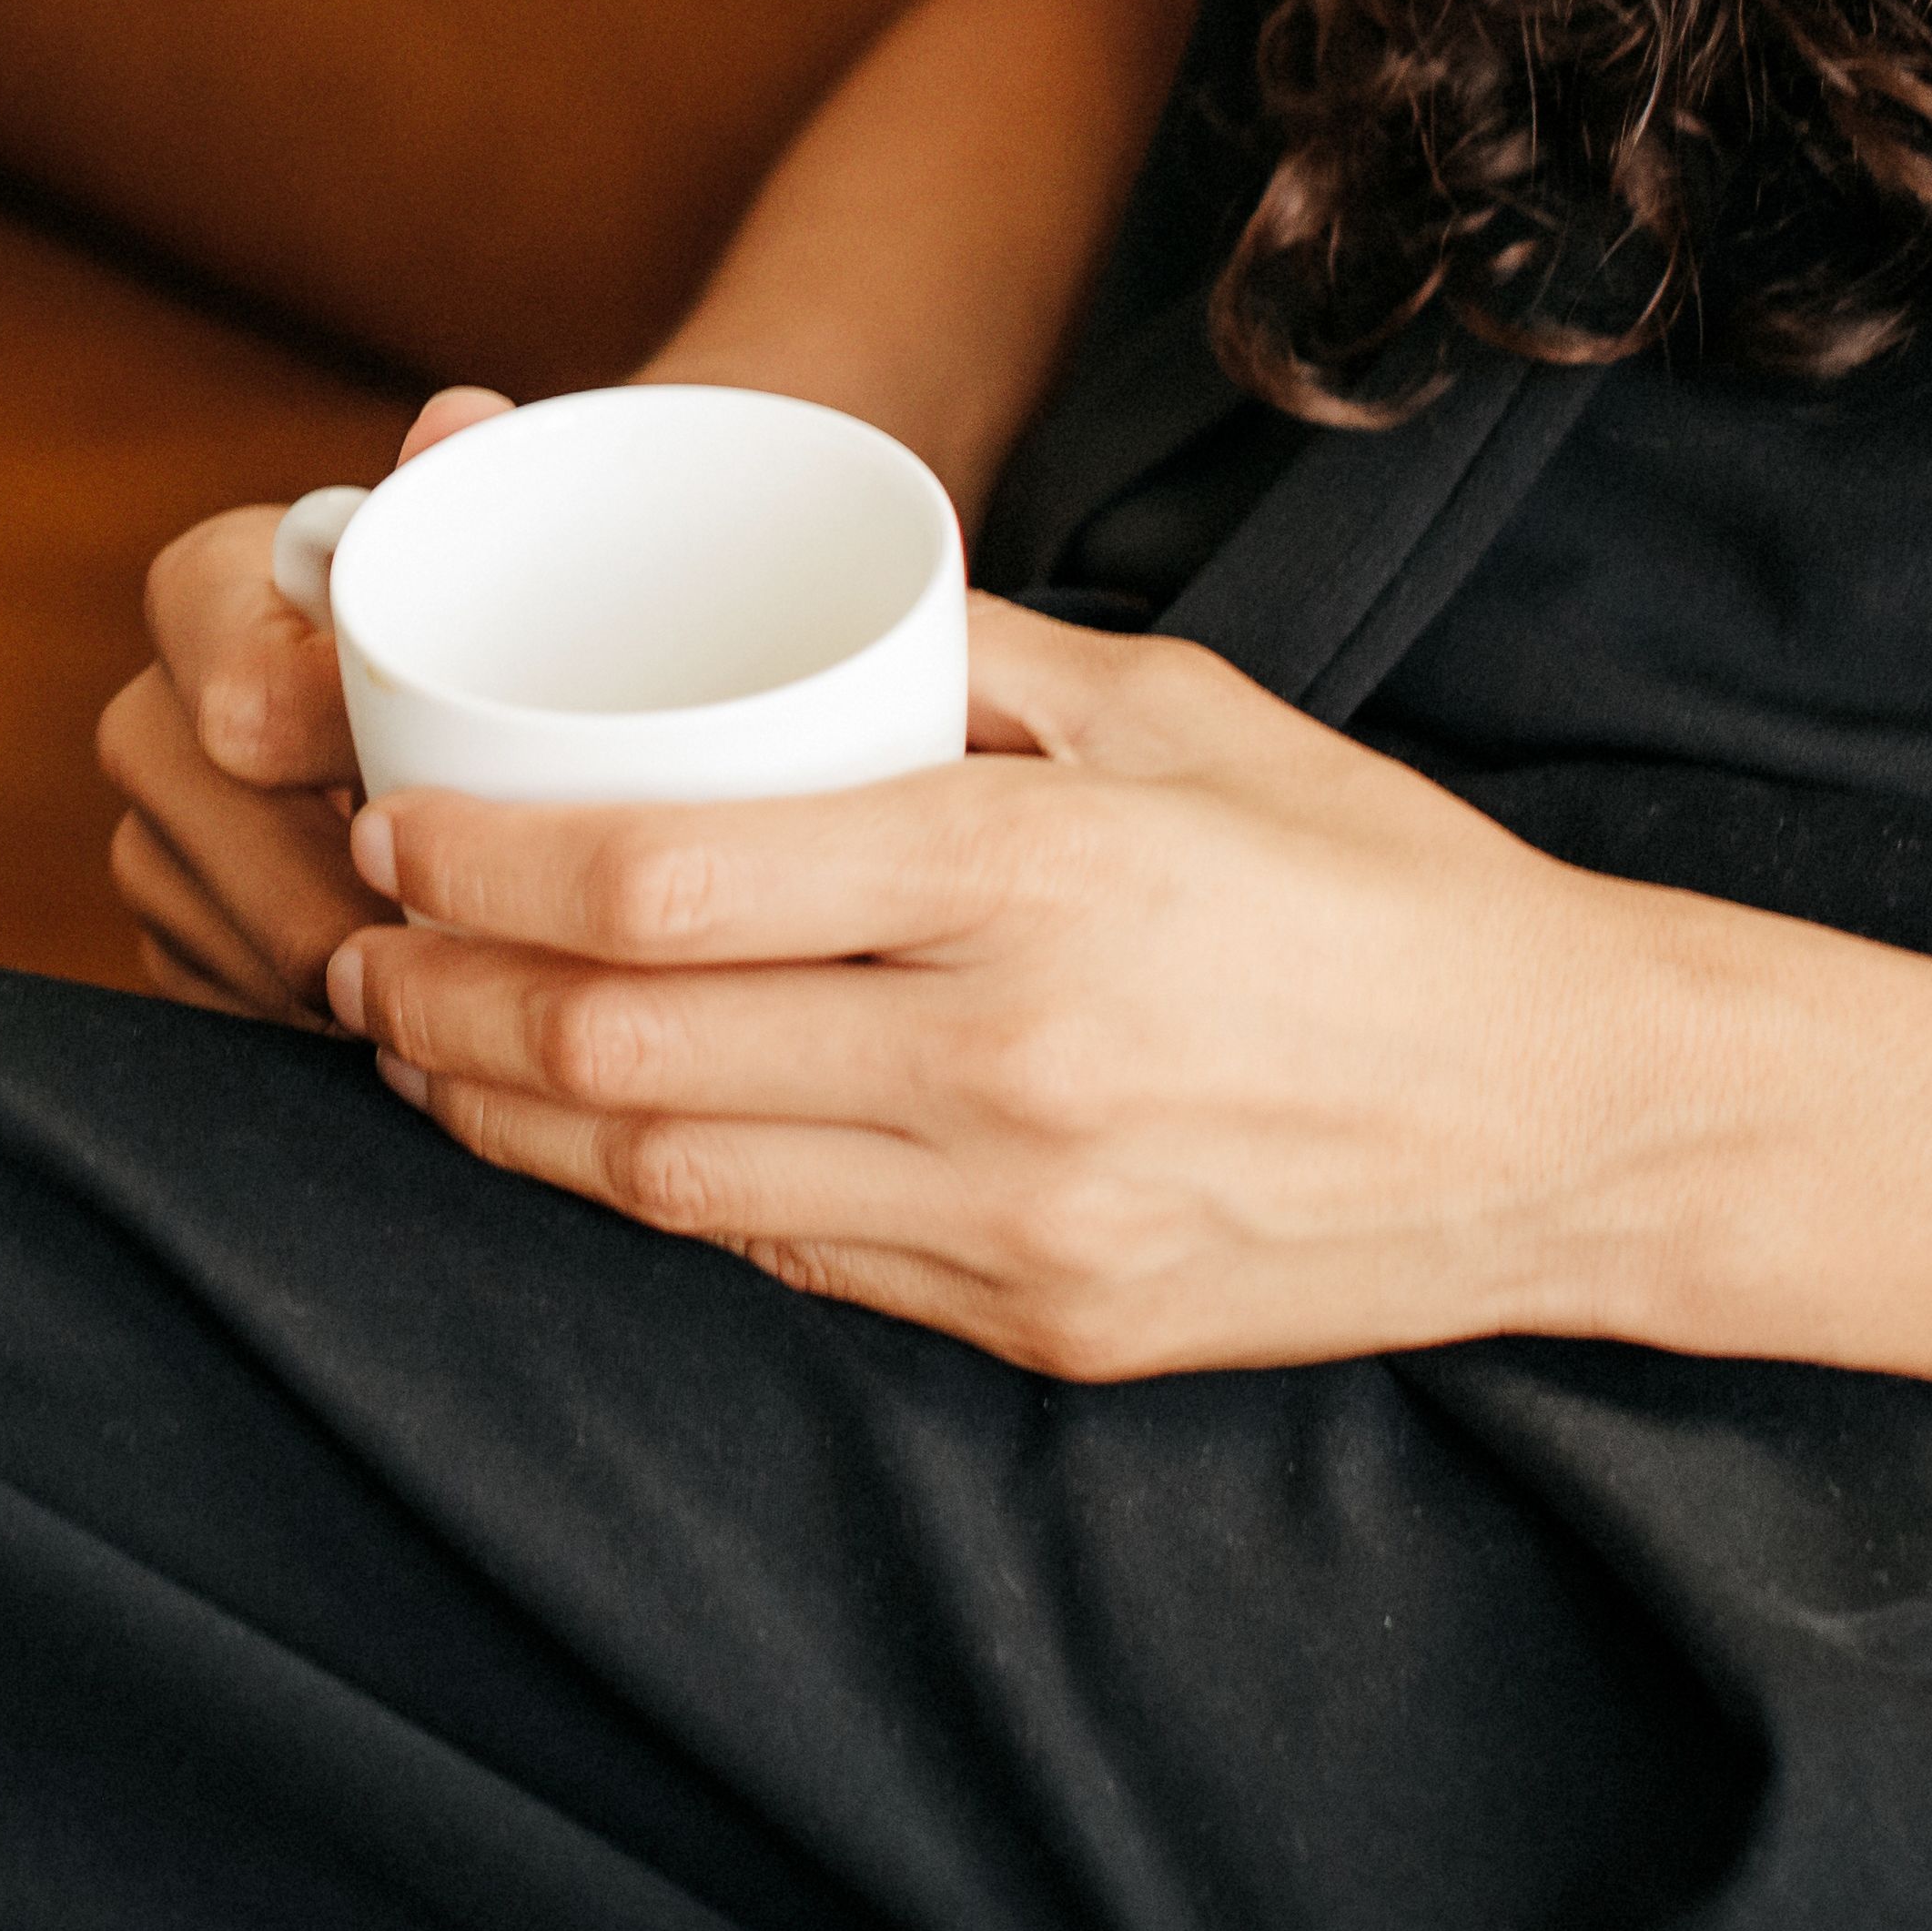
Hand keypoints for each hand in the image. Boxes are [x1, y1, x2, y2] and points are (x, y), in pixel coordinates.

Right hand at [103, 385, 513, 1021]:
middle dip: (361, 895)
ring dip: (357, 971)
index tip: (438, 780)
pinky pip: (240, 1014)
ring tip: (479, 961)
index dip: (340, 760)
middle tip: (491, 917)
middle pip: (227, 846)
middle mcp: (150, 716)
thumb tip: (458, 423)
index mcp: (204, 591)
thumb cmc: (482, 599)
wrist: (465, 688)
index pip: (240, 701)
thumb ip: (472, 472)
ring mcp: (152, 839)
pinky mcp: (178, 943)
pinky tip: (427, 1005)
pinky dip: (337, 1023)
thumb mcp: (484, 528)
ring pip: (234, 944)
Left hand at [327, 603, 1786, 1377]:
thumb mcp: (1175, 705)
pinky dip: (658, 1195)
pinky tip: (596, 1131)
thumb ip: (965, 654)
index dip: (480, 864)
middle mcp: (1005, 1063)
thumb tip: (761, 606)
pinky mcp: (1039, 1324)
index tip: (388, 823)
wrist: (1574, 1113)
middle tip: (357, 941)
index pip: (660, 882)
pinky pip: (786, 1263)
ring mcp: (1018, 1219)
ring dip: (508, 1113)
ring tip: (426, 1040)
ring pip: (668, 1180)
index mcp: (1028, 878)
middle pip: (620, 1048)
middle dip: (440, 998)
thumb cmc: (1369, 875)